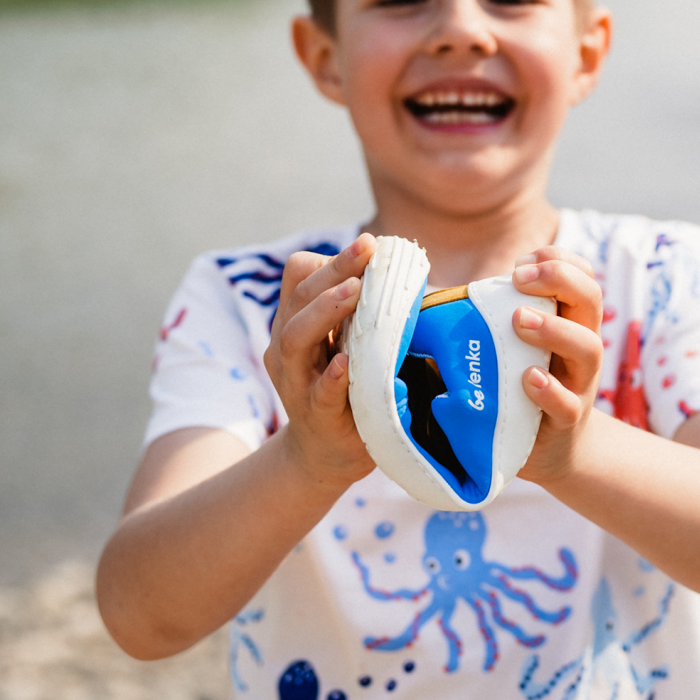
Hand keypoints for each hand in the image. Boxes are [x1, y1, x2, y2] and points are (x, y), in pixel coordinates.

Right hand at [264, 234, 377, 490]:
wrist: (325, 454)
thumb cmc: (347, 388)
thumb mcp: (351, 344)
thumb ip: (367, 313)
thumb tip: (412, 276)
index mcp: (297, 321)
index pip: (299, 276)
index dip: (330, 259)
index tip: (368, 245)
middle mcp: (287, 346)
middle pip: (300, 298)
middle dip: (334, 270)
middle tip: (365, 248)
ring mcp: (296, 382)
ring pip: (295, 338)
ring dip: (325, 311)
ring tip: (354, 291)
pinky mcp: (315, 416)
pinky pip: (318, 393)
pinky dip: (331, 377)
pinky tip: (345, 363)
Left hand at [510, 247, 603, 484]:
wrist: (549, 449)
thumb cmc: (519, 387)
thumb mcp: (512, 347)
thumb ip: (489, 321)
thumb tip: (427, 300)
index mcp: (569, 321)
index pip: (581, 275)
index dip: (557, 260)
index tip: (521, 263)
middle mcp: (581, 346)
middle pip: (591, 298)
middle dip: (559, 278)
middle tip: (518, 278)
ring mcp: (579, 383)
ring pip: (587, 347)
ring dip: (554, 328)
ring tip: (520, 321)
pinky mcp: (567, 421)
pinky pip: (567, 404)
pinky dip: (549, 390)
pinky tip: (528, 379)